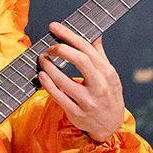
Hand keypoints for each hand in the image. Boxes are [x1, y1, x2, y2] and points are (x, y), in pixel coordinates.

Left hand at [36, 22, 124, 141]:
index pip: (87, 49)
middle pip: (80, 60)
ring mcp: (88, 101)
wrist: (111, 125)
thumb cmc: (108, 95)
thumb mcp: (110, 75)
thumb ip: (99, 55)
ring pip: (65, 80)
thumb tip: (95, 35)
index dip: (69, 35)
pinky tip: (41, 76)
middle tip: (49, 47)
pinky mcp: (76, 113)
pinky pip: (59, 97)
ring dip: (49, 67)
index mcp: (107, 73)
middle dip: (61, 49)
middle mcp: (99, 86)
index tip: (54, 26)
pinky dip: (48, 85)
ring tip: (42, 59)